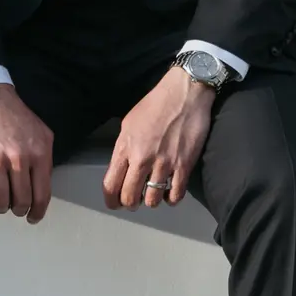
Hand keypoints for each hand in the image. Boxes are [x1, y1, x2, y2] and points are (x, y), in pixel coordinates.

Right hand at [0, 82, 54, 221]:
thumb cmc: (16, 115)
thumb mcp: (42, 133)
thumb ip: (45, 158)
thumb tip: (44, 184)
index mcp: (40, 152)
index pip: (42, 193)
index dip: (38, 211)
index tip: (33, 218)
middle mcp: (20, 158)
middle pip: (21, 201)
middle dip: (19, 210)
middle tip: (16, 210)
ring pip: (1, 200)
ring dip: (1, 207)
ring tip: (1, 204)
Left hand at [106, 64, 215, 211]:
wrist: (185, 92)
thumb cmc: (156, 104)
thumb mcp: (129, 123)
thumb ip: (124, 148)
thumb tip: (123, 168)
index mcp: (125, 147)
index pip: (111, 185)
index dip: (111, 200)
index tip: (115, 203)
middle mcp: (142, 158)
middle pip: (129, 197)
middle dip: (131, 203)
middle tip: (136, 200)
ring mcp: (164, 164)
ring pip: (152, 200)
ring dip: (152, 201)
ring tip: (155, 194)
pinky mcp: (184, 165)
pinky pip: (175, 195)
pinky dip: (171, 199)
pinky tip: (171, 192)